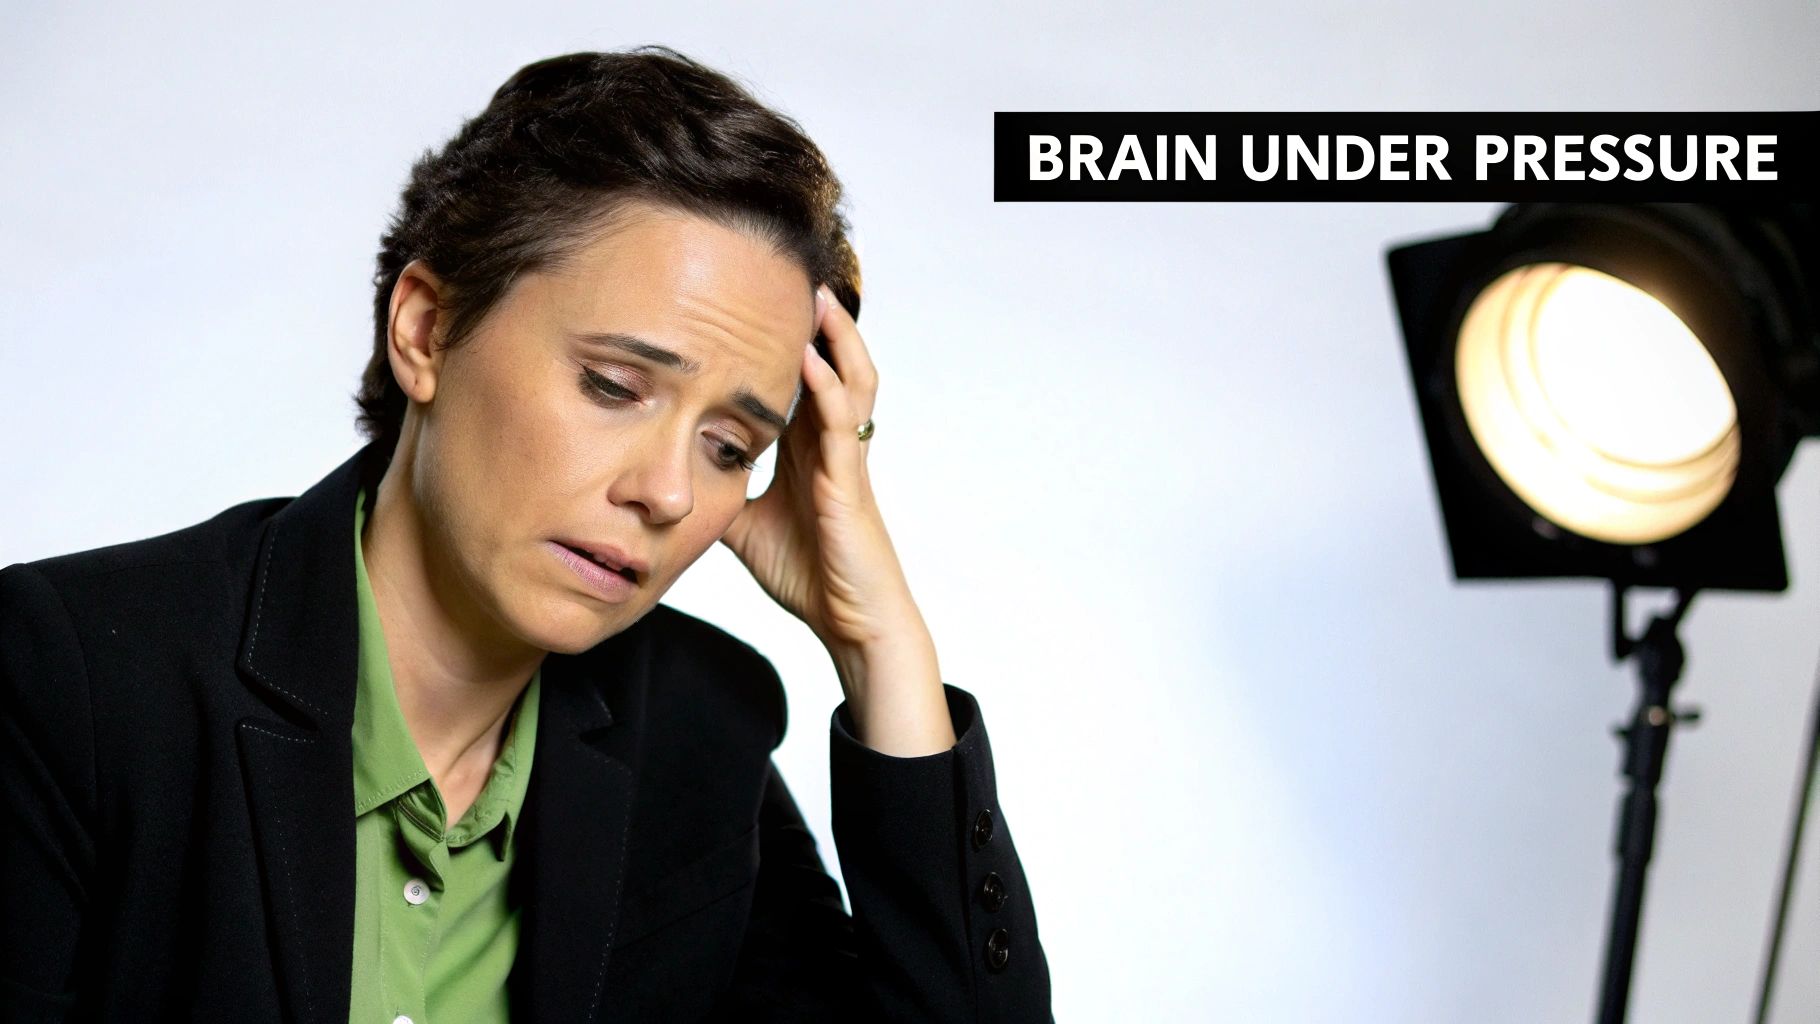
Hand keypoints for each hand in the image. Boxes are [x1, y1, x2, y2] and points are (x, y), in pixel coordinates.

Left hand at [719, 285, 954, 754]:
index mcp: (811, 453)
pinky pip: (841, 426)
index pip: (799, 383)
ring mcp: (845, 461)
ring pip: (850, 384)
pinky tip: (811, 361)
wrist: (852, 623)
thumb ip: (718, 493)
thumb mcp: (745, 526)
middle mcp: (832, 447)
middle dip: (817, 324)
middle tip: (793, 276)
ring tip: (817, 298)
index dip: (785, 343)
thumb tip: (669, 478)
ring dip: (834, 339)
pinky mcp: (851, 484)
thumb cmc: (810, 576)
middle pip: (833, 366)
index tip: (758, 303)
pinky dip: (828, 390)